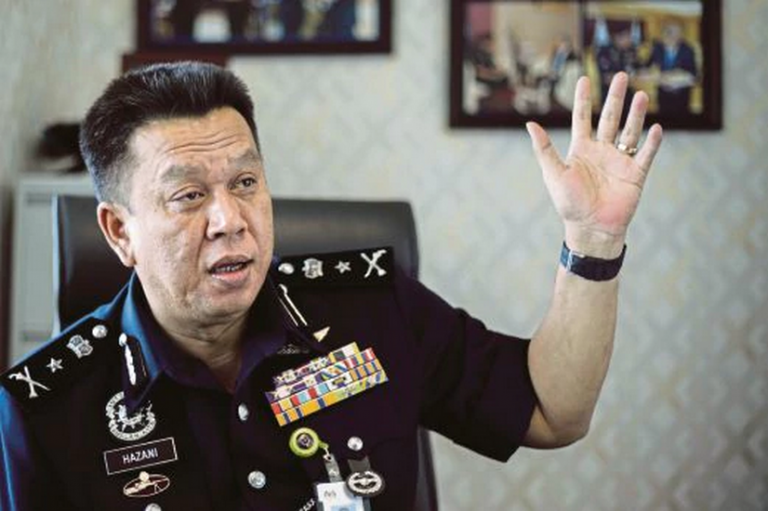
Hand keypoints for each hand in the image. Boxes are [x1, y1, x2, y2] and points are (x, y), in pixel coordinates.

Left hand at [526, 72, 662, 257]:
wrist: (591, 229)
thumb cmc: (569, 204)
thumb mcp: (553, 173)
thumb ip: (544, 149)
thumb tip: (530, 124)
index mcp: (581, 150)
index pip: (582, 118)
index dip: (583, 100)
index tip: (585, 79)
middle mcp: (602, 151)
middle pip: (610, 118)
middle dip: (616, 98)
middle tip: (622, 76)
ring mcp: (620, 161)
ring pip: (630, 132)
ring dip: (636, 114)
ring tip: (641, 95)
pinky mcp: (635, 174)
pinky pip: (646, 154)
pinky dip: (651, 142)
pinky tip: (656, 127)